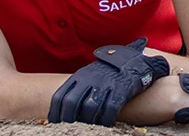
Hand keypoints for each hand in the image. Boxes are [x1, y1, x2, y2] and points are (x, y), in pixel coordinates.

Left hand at [47, 38, 170, 125]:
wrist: (134, 61)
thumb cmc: (108, 72)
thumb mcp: (89, 74)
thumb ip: (77, 86)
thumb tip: (61, 105)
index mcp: (80, 75)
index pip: (60, 95)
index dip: (55, 112)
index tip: (54, 122)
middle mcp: (90, 79)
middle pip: (72, 103)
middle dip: (68, 118)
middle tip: (69, 127)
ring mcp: (106, 84)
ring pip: (89, 108)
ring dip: (86, 121)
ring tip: (87, 127)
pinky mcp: (121, 90)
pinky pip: (110, 109)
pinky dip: (105, 120)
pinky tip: (104, 124)